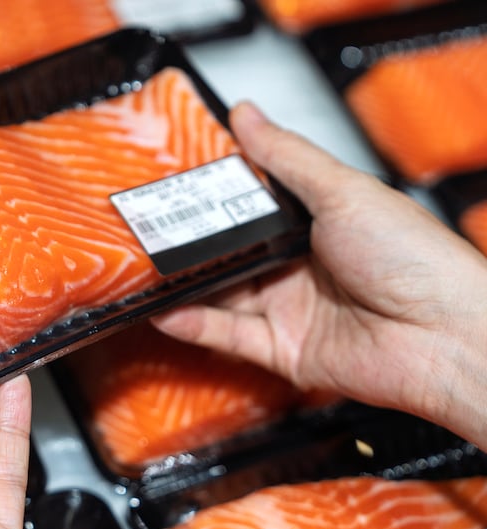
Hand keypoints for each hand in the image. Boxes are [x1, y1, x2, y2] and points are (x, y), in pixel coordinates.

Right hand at [153, 102, 486, 447]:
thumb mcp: (343, 191)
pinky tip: (168, 310)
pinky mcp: (285, 351)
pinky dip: (196, 325)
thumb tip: (248, 115)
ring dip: (186, 284)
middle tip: (151, 227)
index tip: (178, 183)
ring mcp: (293, 309)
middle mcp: (303, 265)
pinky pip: (231, 336)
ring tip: (147, 269)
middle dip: (193, 242)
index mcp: (320, 222)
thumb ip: (288, 156)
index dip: (217, 196)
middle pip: (233, 252)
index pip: (254, 205)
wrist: (444, 335)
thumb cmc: (414, 259)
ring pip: (224, 295)